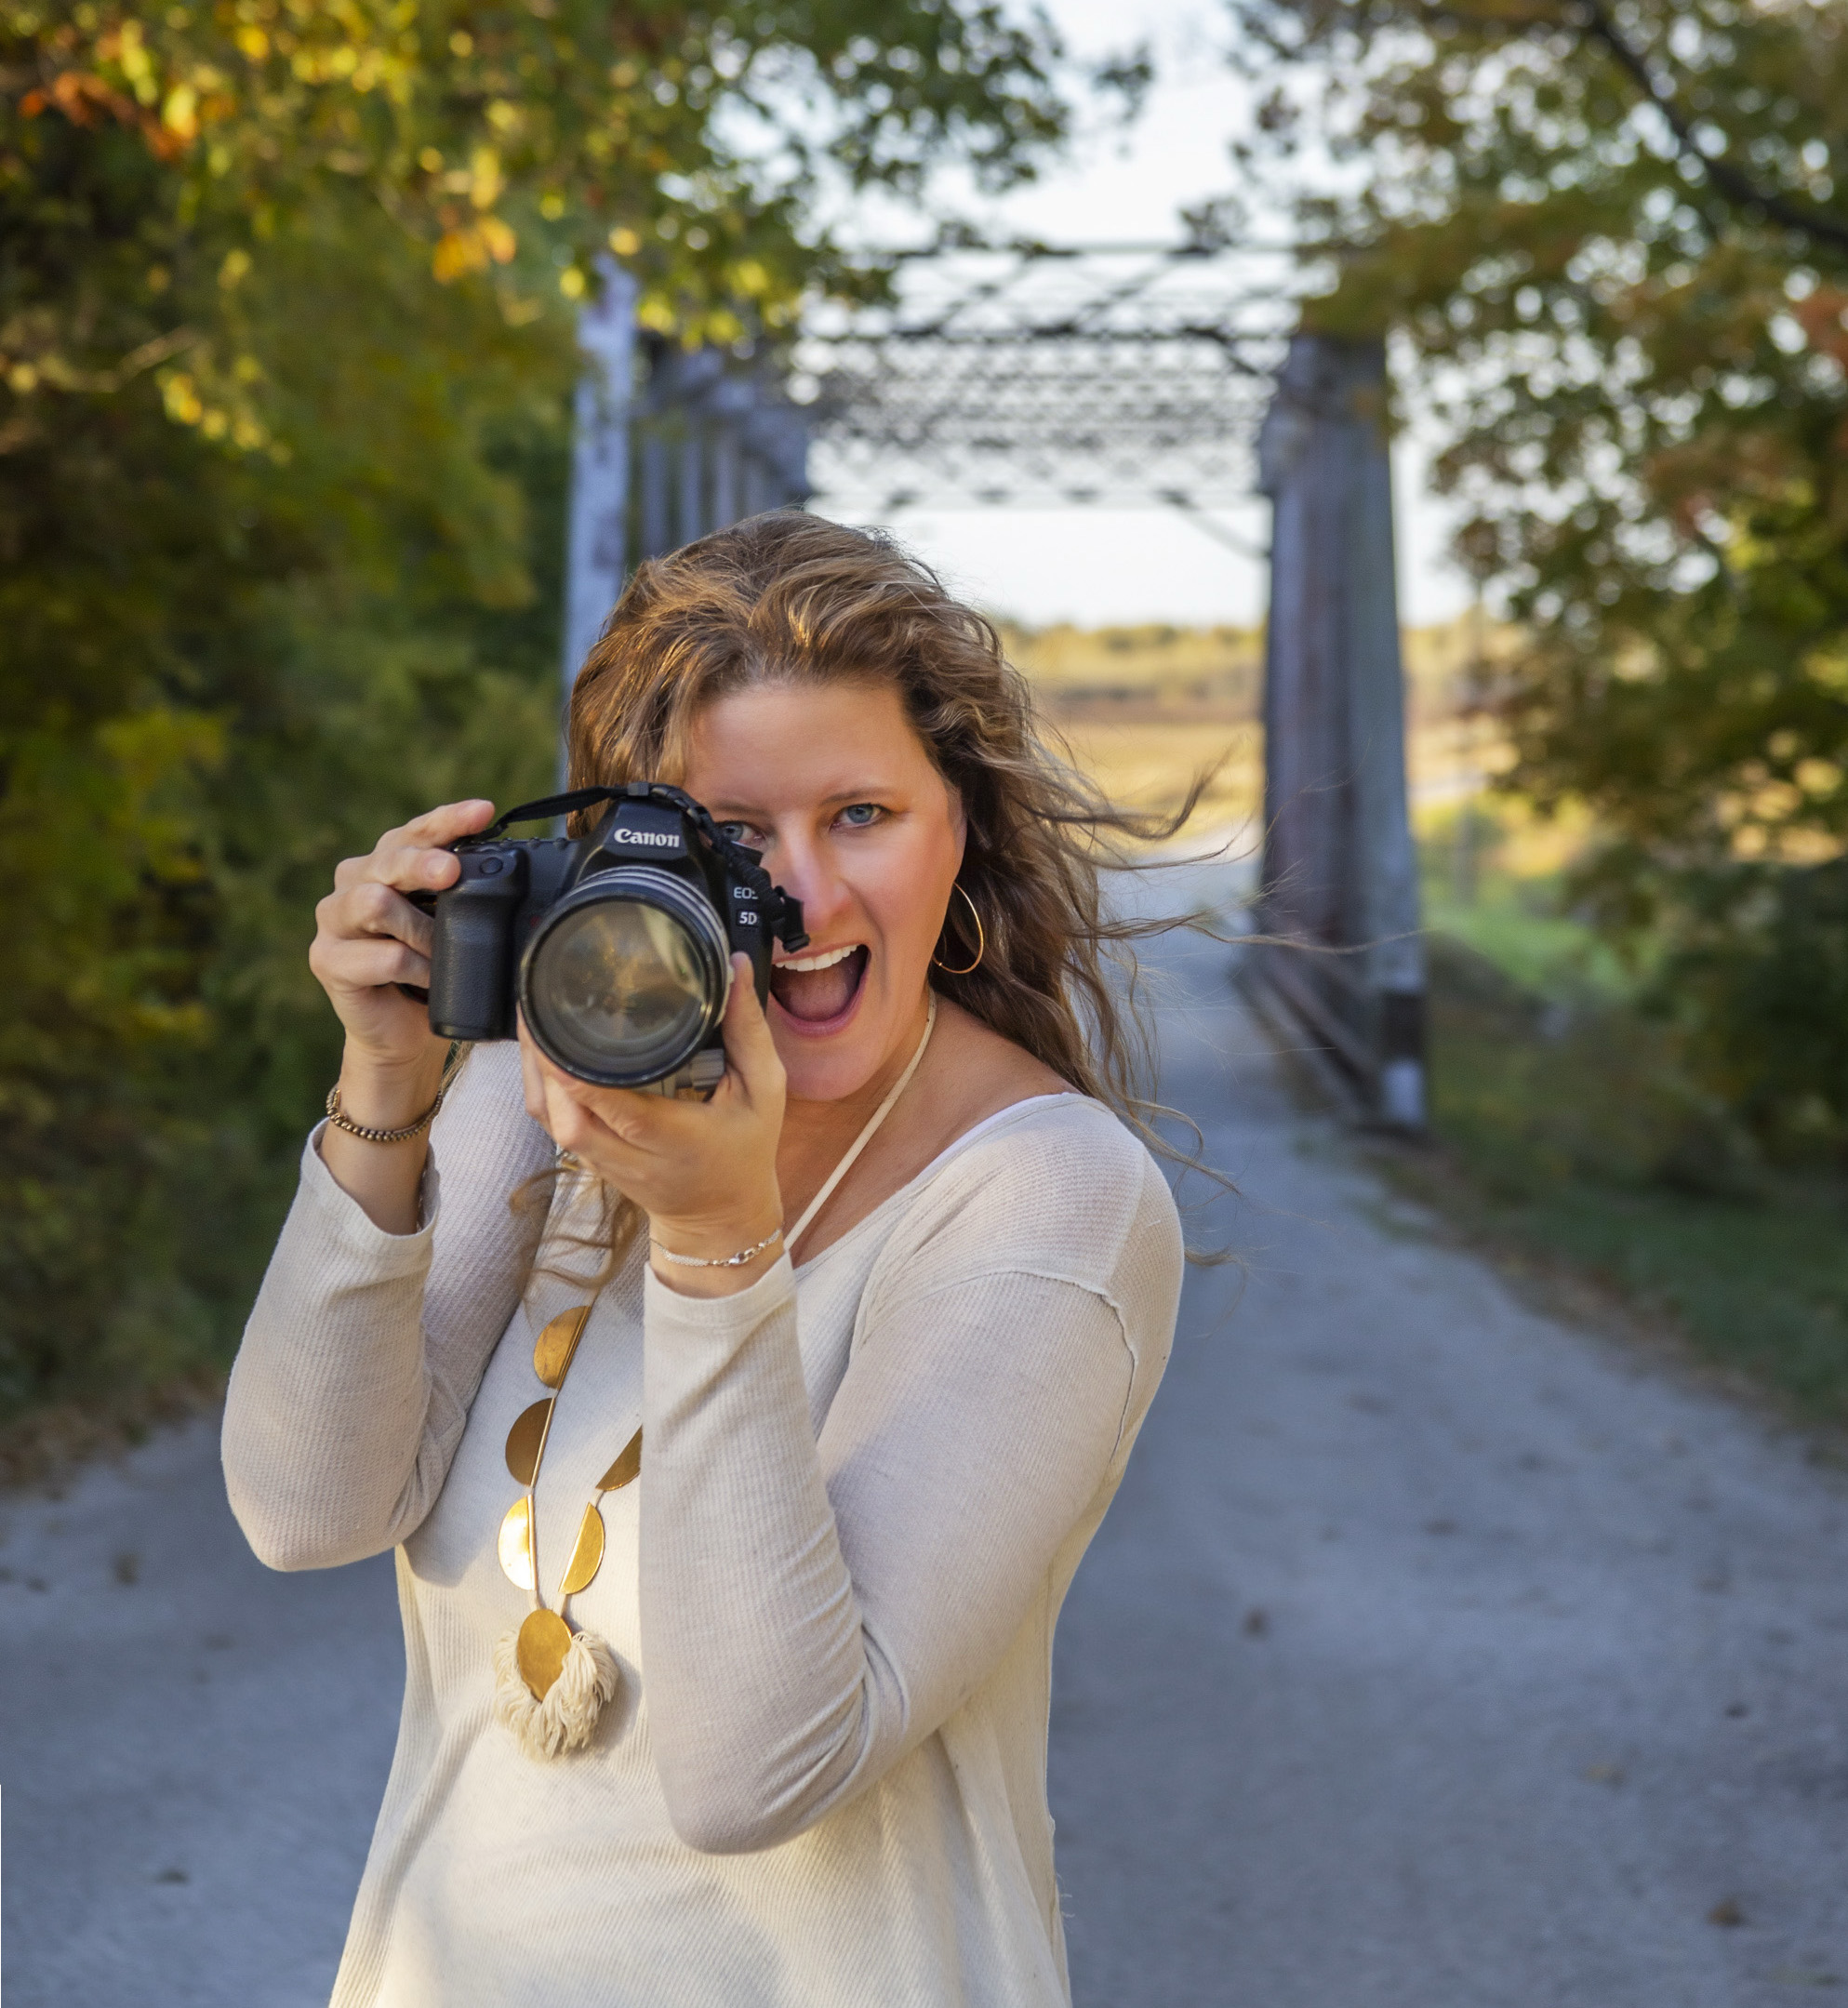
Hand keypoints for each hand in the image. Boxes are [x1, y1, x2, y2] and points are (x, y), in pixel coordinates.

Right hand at [310, 799, 495, 1084]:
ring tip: (442, 950)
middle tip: (452, 872)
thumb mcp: (453, 927)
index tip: (484, 811)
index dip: (448, 819)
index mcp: (386, 865)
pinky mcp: (326, 960)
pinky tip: (427, 979)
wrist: (404, 1033)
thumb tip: (510, 873)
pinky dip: (415, 968)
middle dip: (424, 862)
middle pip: (388, 859)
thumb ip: (464, 897)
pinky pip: (382, 956)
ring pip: (375, 903)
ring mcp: (334, 920)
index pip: (416, 831)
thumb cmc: (433, 973)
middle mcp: (353, 882)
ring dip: (421, 928)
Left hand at [519, 954, 786, 1294]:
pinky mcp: (591, 1160)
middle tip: (537, 1005)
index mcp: (675, 1139)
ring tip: (531, 1018)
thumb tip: (736, 967)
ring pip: (550, 1122)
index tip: (559, 1024)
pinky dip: (541, 1087)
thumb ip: (749, 1030)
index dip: (578, 1073)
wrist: (722, 1219)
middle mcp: (631, 1156)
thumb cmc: (746, 1150)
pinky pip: (553, 1125)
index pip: (615, 1109)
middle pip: (566, 1118)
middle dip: (542, 1063)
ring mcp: (605, 1162)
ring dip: (533, 1073)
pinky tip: (540, 1050)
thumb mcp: (765, 1090)